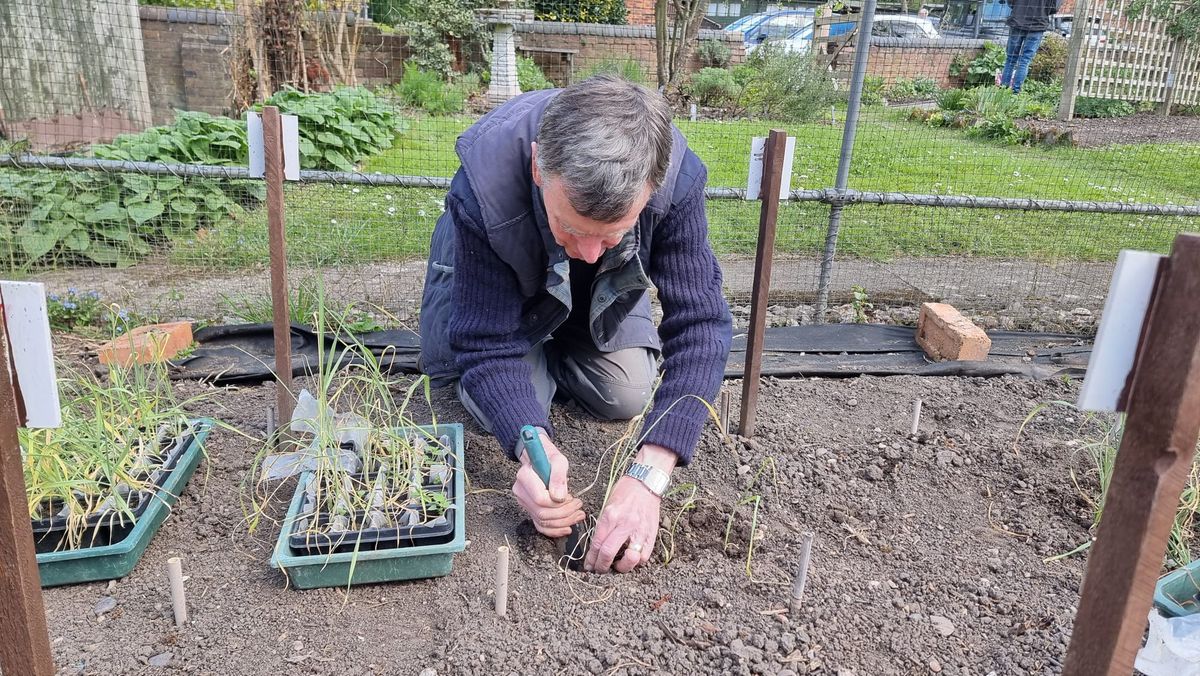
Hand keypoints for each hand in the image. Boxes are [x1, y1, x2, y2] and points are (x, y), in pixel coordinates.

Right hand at [512, 430, 584, 537]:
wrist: (540, 459)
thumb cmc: (549, 458)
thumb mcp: (558, 460)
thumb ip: (558, 476)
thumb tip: (559, 497)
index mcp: (525, 477)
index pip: (541, 499)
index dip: (559, 503)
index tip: (570, 497)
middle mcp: (521, 492)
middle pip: (542, 513)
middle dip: (564, 513)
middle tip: (579, 506)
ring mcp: (524, 502)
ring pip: (542, 522)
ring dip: (563, 522)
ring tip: (578, 515)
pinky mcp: (529, 509)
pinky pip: (540, 526)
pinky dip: (554, 530)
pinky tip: (567, 527)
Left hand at [584, 443, 678, 573]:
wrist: (646, 482)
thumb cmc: (625, 492)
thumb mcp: (608, 506)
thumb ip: (604, 526)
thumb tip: (597, 547)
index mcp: (610, 516)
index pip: (597, 544)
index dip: (591, 559)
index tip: (589, 566)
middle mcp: (624, 524)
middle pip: (609, 553)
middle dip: (601, 566)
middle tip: (599, 570)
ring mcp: (639, 530)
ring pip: (630, 559)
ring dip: (621, 567)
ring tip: (617, 566)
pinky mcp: (651, 534)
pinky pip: (644, 556)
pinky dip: (637, 561)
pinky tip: (631, 558)